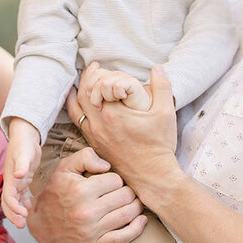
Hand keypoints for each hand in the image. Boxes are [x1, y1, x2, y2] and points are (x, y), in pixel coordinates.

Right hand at [2, 120, 41, 228]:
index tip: (22, 214)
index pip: (8, 197)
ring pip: (14, 202)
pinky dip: (24, 204)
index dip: (14, 207)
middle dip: (13, 215)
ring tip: (25, 221)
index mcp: (9, 178)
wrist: (25, 137)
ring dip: (18, 212)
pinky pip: (22, 196)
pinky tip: (30, 209)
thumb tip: (18, 175)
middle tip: (22, 225)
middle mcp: (11, 182)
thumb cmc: (23, 144)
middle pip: (8, 203)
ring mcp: (17, 182)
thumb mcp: (24, 153)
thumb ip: (21, 165)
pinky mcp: (24, 181)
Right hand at [28, 146, 145, 242]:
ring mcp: (91, 230)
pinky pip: (123, 238)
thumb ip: (85, 157)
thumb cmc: (56, 192)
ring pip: (128, 214)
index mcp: (80, 190)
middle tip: (122, 192)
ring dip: (135, 206)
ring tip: (132, 202)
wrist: (42, 224)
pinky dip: (137, 229)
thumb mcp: (64, 168)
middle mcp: (86, 211)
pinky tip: (142, 220)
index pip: (116, 180)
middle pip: (125, 196)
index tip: (109, 182)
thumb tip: (108, 165)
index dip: (115, 179)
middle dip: (127, 191)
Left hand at [69, 66, 178, 200]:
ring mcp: (94, 135)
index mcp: (113, 113)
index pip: (95, 84)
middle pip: (82, 93)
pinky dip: (77, 108)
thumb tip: (158, 68)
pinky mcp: (94, 144)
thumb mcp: (165, 114)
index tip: (102, 67)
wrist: (152, 175)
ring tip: (84, 82)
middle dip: (86, 78)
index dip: (97, 73)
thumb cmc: (159, 146)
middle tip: (93, 68)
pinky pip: (78, 122)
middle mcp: (99, 124)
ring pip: (76, 108)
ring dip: (78, 92)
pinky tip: (82, 103)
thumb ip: (163, 87)